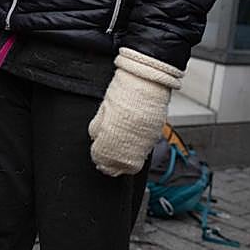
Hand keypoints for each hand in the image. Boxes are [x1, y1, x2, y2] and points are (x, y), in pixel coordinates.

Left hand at [88, 48, 182, 176]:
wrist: (147, 82)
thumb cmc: (126, 90)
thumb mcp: (103, 109)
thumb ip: (98, 128)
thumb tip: (96, 137)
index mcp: (110, 137)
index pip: (101, 158)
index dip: (98, 157)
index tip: (97, 155)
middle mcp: (127, 144)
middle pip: (116, 167)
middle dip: (109, 164)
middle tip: (106, 159)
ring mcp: (142, 144)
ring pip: (131, 164)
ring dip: (123, 161)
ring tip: (119, 153)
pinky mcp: (154, 139)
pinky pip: (143, 153)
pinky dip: (136, 152)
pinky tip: (131, 144)